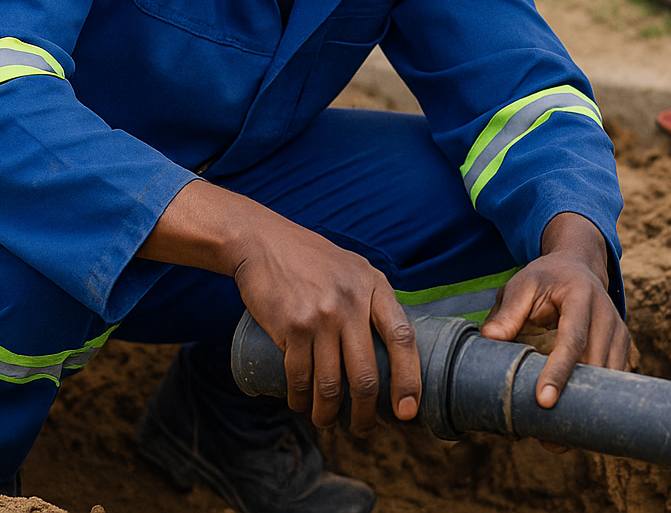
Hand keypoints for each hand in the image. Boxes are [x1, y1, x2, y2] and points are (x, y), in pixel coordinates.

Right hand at [137, 180, 420, 436]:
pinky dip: (300, 399)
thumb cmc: (310, 259)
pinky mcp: (291, 326)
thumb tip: (391, 345)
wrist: (261, 241)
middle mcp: (351, 302)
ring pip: (330, 383)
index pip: (402, 338)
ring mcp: (321, 315)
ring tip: (326, 422)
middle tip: (363, 429)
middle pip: (365, 373)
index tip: (408, 409)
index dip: (409, 378)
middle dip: (365, 412)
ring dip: (327, 413)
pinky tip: (300, 405)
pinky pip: (300, 376)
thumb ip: (372, 300)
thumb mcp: (353, 269)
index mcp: (374, 287)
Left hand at [477, 212, 627, 451]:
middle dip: (575, 400)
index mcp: (580, 296)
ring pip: (610, 379)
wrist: (579, 267)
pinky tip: (577, 427)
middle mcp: (607, 315)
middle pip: (595, 365)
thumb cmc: (545, 279)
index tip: (543, 402)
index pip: (572, 339)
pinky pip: (614, 382)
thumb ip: (507, 311)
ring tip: (560, 441)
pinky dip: (597, 404)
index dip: (559, 372)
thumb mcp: (521, 285)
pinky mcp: (622, 348)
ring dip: (588, 410)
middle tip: (549, 436)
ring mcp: (619, 333)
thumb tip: (489, 339)